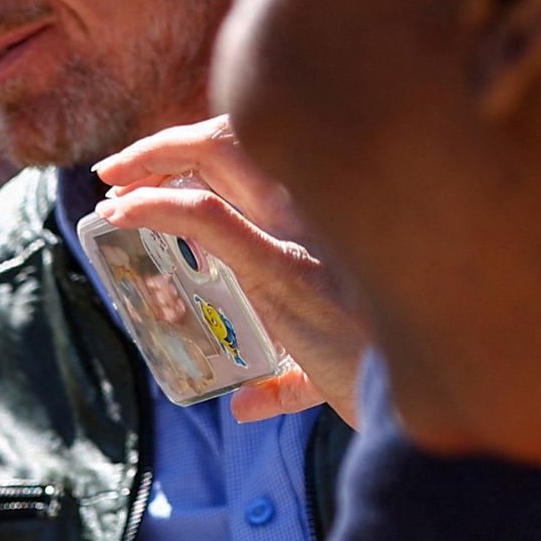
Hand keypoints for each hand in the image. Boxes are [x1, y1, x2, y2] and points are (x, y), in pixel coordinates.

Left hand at [89, 116, 369, 424]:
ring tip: (111, 191)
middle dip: (165, 146)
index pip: (264, 146)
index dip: (202, 146)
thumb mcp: (334, 369)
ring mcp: (305, 234)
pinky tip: (123, 215)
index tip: (149, 175)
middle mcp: (324, 205)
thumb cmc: (386, 383)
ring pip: (218, 156)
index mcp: (334, 214)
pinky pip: (209, 218)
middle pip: (234, 137)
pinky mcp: (285, 273)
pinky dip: (157, 207)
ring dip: (152, 164)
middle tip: (114, 175)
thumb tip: (245, 403)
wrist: (429, 402)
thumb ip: (289, 380)